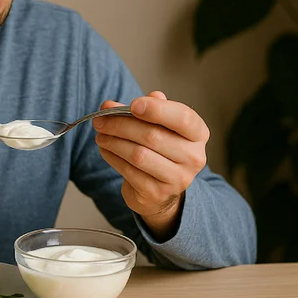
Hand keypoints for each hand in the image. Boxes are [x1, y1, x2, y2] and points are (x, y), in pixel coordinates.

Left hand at [92, 91, 209, 240]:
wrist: (162, 190)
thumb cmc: (160, 149)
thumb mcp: (160, 126)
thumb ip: (142, 111)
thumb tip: (111, 105)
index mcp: (197, 134)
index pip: (183, 118)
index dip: (157, 109)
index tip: (133, 104)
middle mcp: (193, 157)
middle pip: (152, 135)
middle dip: (120, 125)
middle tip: (100, 120)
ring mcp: (177, 178)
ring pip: (138, 154)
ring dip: (113, 142)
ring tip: (100, 134)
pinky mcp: (157, 193)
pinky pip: (129, 171)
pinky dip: (112, 157)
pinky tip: (105, 149)